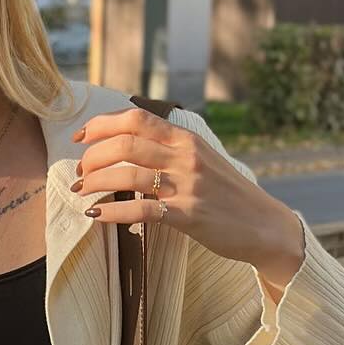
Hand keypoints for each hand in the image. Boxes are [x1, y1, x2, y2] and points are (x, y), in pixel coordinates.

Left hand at [71, 105, 305, 287]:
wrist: (265, 225)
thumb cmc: (228, 194)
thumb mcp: (203, 159)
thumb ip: (170, 148)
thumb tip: (128, 141)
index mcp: (187, 139)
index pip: (136, 119)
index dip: (101, 124)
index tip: (80, 136)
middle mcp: (186, 157)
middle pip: (125, 144)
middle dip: (92, 156)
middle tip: (78, 171)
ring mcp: (188, 186)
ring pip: (128, 176)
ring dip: (95, 183)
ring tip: (81, 191)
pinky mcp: (189, 216)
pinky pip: (141, 211)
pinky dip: (112, 212)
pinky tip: (95, 216)